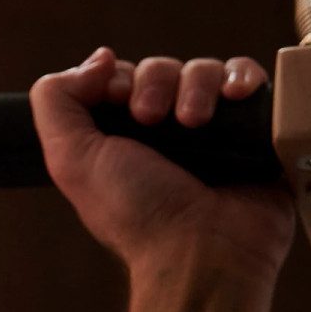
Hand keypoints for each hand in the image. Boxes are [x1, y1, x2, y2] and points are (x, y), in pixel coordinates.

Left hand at [31, 48, 294, 292]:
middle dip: (156, 83)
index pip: (122, 78)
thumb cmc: (137, 216)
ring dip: (197, 85)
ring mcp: (212, 130)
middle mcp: (166, 132)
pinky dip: (241, 78)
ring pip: (204, 70)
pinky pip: (247, 81)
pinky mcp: (253, 130)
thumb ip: (57, 104)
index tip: (121, 102)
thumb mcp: (71, 160)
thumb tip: (97, 59)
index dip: (120, 79)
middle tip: (153, 118)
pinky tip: (234, 96)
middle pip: (162, 68)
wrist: (200, 251)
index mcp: (122, 139)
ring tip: (193, 122)